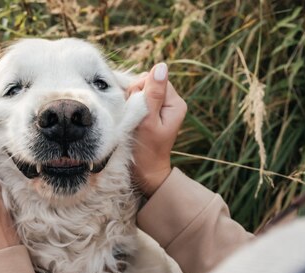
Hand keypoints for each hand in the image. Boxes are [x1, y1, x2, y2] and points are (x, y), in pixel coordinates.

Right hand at [128, 63, 187, 196]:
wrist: (144, 172)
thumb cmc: (146, 150)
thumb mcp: (149, 121)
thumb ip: (154, 94)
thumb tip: (161, 67)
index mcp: (175, 103)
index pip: (156, 79)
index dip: (140, 88)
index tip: (134, 107)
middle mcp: (171, 103)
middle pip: (148, 83)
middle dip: (134, 94)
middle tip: (131, 114)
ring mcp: (161, 109)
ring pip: (140, 91)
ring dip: (130, 100)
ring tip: (130, 118)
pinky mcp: (151, 114)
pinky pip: (138, 100)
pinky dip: (130, 106)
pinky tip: (129, 118)